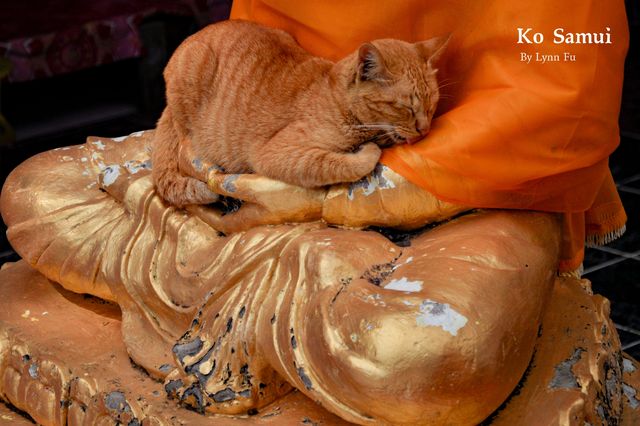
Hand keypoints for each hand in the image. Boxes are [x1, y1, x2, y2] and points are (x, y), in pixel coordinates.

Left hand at [186, 173, 325, 234]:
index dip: (193, 203)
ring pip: (233, 206)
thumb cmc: (293, 194)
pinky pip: (247, 200)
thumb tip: (206, 181)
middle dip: (205, 199)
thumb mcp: (256, 188)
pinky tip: (239, 176)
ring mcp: (263, 217)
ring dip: (221, 193)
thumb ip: (228, 185)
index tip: (183, 189)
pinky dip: (237, 190)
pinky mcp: (274, 207)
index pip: (207, 218)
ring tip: (212, 176)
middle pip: (219, 213)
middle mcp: (251, 223)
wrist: (331, 198)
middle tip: (193, 180)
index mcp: (242, 223)